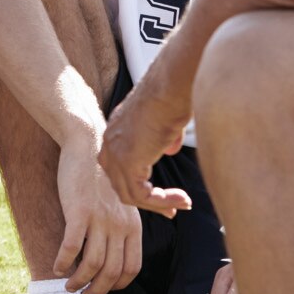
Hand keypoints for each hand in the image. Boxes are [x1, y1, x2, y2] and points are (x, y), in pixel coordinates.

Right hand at [51, 138, 142, 293]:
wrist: (88, 146)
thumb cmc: (107, 171)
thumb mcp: (133, 191)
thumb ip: (157, 204)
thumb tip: (179, 211)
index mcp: (132, 225)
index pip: (131, 267)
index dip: (117, 285)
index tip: (104, 288)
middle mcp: (119, 225)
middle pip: (111, 272)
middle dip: (97, 291)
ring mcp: (99, 219)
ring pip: (91, 264)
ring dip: (79, 280)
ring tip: (69, 285)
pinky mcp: (78, 212)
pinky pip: (71, 247)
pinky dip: (63, 262)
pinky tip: (57, 267)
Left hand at [99, 78, 193, 216]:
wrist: (171, 85)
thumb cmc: (173, 95)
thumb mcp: (166, 120)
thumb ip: (164, 138)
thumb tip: (171, 150)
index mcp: (116, 130)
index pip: (118, 167)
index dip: (140, 185)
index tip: (162, 196)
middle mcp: (110, 141)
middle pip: (121, 184)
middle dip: (148, 201)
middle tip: (172, 208)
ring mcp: (115, 152)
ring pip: (130, 194)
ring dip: (158, 204)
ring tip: (183, 203)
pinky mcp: (126, 161)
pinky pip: (140, 194)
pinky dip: (160, 201)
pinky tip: (180, 199)